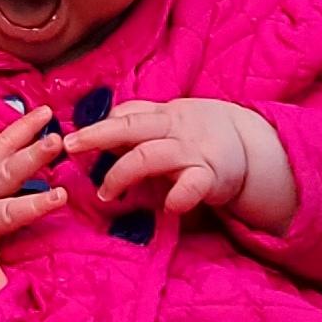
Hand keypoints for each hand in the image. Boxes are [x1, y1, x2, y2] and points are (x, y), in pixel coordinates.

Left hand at [61, 97, 297, 231]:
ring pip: (151, 155)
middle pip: (131, 126)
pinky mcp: (211, 176)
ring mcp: (192, 151)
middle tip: (69, 146)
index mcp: (162, 115)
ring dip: (122, 174)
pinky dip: (179, 195)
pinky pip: (193, 185)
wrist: (251, 145)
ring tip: (104, 193)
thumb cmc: (197, 135)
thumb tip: (95, 131)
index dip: (98, 124)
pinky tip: (167, 207)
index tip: (70, 137)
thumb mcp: (168, 121)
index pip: (126, 114)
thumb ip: (136, 124)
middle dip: (98, 135)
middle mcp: (174, 129)